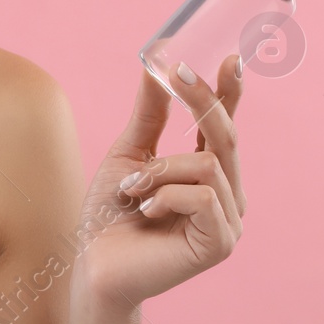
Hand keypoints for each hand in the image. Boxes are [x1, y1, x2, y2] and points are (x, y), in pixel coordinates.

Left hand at [72, 55, 245, 307]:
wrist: (94, 266)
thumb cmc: (110, 214)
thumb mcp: (127, 154)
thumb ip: (149, 114)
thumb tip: (156, 65)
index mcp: (206, 174)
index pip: (224, 126)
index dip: (229, 92)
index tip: (230, 58)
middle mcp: (226, 194)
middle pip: (224, 135)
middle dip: (200, 99)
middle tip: (176, 71)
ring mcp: (230, 221)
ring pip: (206, 164)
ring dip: (159, 170)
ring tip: (134, 192)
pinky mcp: (221, 243)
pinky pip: (201, 196)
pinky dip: (165, 195)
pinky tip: (147, 211)